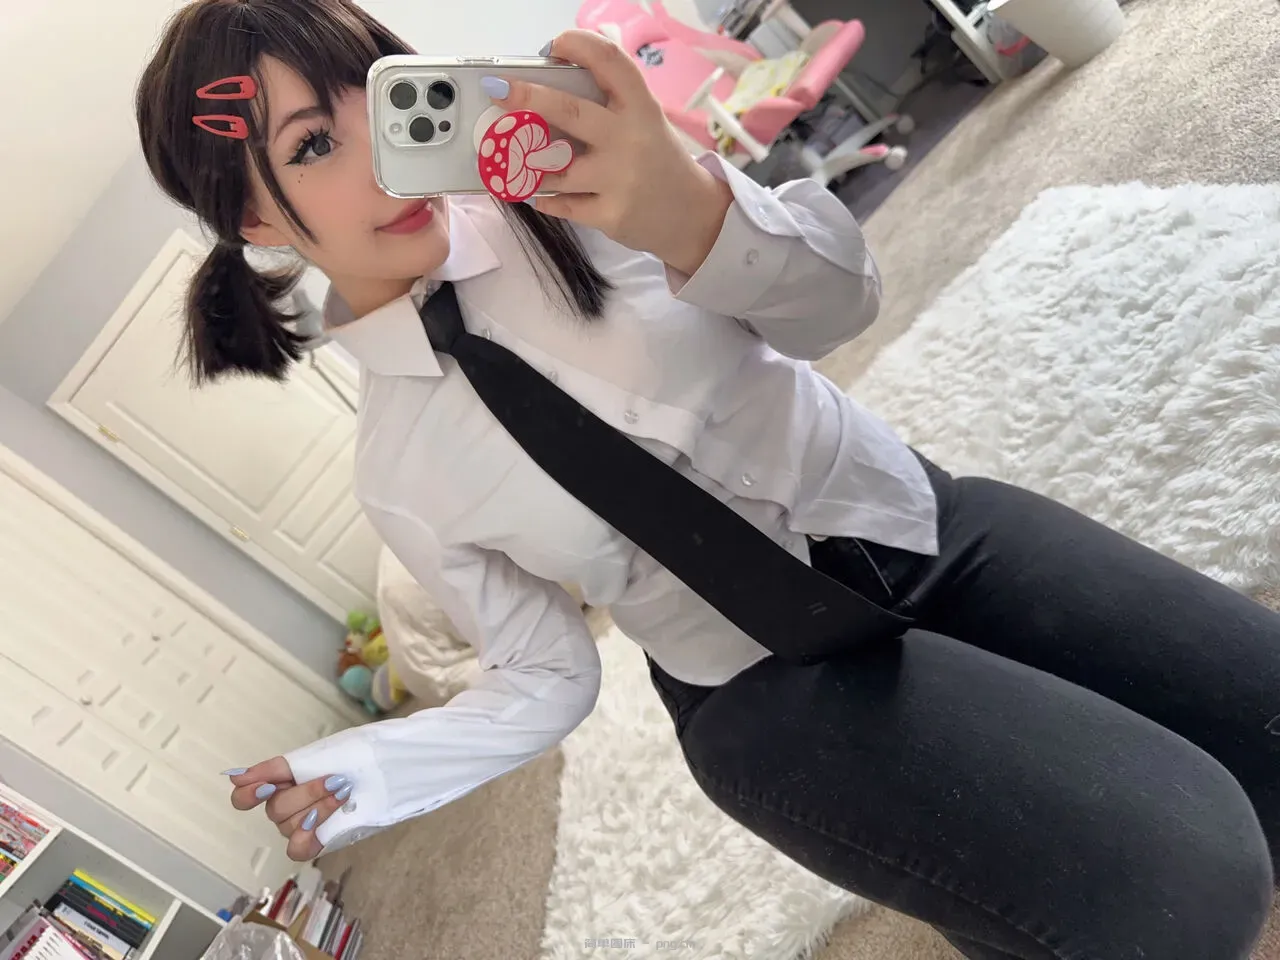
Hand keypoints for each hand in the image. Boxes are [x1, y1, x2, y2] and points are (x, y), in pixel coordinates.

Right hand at [226, 758, 351, 861]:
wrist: (385, 768)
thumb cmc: (353, 756)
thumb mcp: (320, 751)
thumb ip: (281, 765)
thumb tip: (235, 777)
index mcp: (280, 782)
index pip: (243, 796)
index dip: (247, 794)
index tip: (265, 786)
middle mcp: (284, 806)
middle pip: (275, 808)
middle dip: (306, 793)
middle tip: (334, 780)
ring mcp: (298, 826)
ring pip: (289, 825)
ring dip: (318, 807)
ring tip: (343, 792)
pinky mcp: (315, 842)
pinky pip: (297, 848)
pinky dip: (305, 834)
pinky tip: (320, 822)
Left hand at [486, 30, 733, 274]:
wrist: (693, 217)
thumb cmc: (657, 161)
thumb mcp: (646, 121)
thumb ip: (610, 100)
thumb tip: (554, 73)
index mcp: (641, 108)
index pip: (611, 63)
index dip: (580, 45)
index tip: (554, 44)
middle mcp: (630, 139)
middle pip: (571, 111)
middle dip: (528, 97)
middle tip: (497, 90)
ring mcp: (619, 179)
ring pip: (555, 167)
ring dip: (526, 162)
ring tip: (513, 156)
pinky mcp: (610, 215)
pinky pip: (560, 204)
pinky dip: (541, 197)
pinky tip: (535, 191)